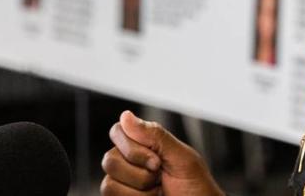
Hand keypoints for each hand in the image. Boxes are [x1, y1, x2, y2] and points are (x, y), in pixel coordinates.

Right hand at [101, 110, 225, 195]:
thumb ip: (155, 135)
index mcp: (145, 146)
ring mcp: (124, 185)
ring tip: (157, 190)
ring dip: (140, 188)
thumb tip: (126, 116)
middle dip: (140, 171)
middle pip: (110, 159)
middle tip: (160, 175)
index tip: (157, 158)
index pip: (118, 132)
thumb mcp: (182, 157)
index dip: (132, 146)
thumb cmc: (196, 187)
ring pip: (108, 183)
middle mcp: (130, 164)